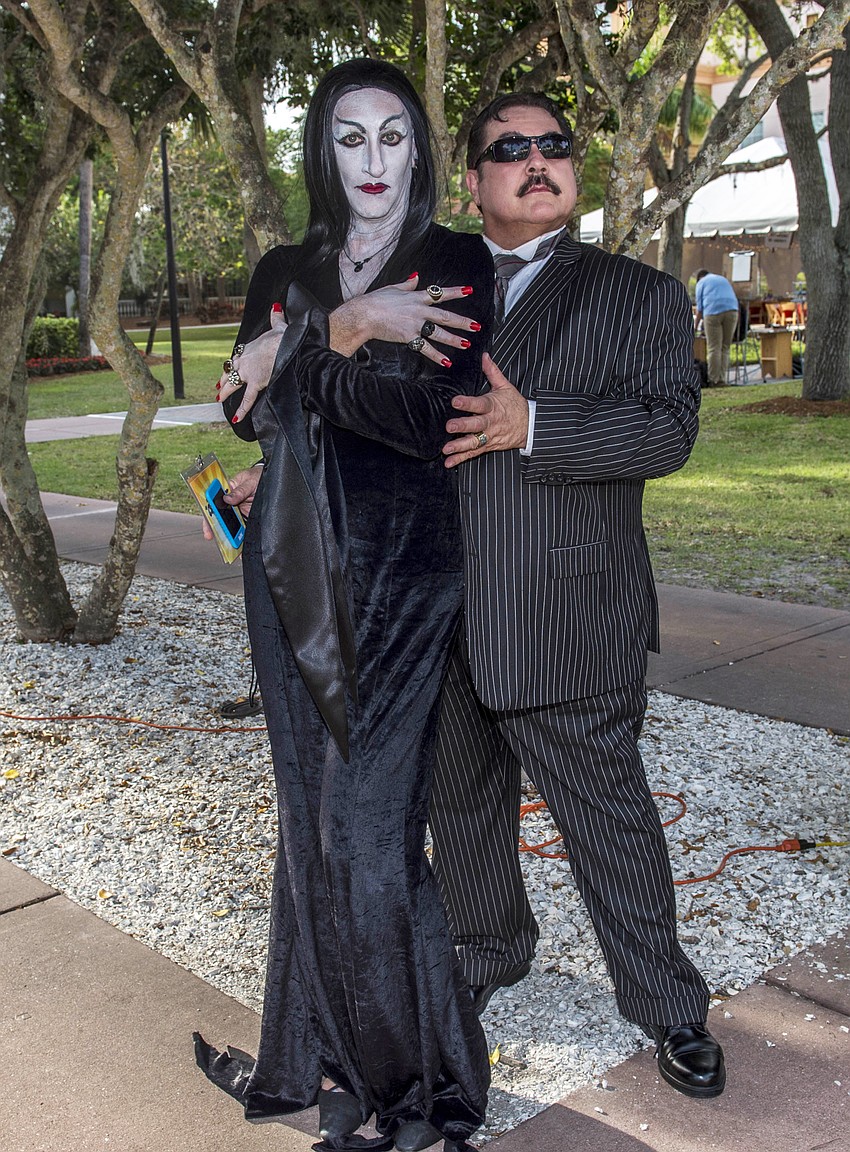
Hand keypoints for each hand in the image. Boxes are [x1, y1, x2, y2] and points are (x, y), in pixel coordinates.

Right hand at [201, 465, 262, 540]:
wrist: (271, 478)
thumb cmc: (258, 476)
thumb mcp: (249, 480)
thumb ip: (240, 490)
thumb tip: (228, 499)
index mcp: (227, 492)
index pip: (214, 504)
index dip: (209, 516)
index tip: (209, 525)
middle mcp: (232, 504)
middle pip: (221, 519)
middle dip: (219, 530)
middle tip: (219, 539)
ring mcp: (240, 512)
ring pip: (233, 526)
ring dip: (232, 536)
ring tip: (232, 547)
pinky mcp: (249, 518)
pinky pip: (245, 529)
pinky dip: (244, 538)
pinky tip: (243, 546)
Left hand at [217, 304, 287, 423]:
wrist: (287, 346)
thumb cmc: (284, 337)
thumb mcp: (278, 325)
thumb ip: (275, 318)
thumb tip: (276, 308)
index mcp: (248, 348)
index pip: (237, 357)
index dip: (233, 363)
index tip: (230, 367)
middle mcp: (244, 360)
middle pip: (230, 371)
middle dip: (224, 378)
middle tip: (218, 385)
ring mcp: (248, 373)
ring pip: (233, 384)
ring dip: (225, 392)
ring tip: (219, 399)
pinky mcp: (256, 383)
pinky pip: (247, 399)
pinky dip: (242, 410)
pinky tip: (235, 418)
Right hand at [329, 274, 479, 363]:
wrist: (364, 314)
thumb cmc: (375, 301)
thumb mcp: (393, 288)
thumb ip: (408, 283)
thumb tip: (416, 276)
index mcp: (416, 297)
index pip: (440, 293)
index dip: (455, 292)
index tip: (469, 291)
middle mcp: (419, 310)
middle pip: (445, 316)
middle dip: (462, 321)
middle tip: (476, 325)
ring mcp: (415, 324)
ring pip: (439, 332)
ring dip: (454, 339)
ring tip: (466, 344)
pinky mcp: (409, 337)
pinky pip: (426, 348)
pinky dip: (437, 356)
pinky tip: (446, 362)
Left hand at [442, 354, 528, 468]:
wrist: (530, 426)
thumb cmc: (515, 405)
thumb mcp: (505, 386)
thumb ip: (492, 372)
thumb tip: (484, 356)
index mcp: (493, 406)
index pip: (479, 404)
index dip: (467, 403)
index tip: (455, 401)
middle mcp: (491, 422)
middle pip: (476, 425)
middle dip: (463, 426)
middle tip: (449, 426)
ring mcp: (489, 436)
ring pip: (474, 442)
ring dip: (459, 446)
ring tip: (446, 449)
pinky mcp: (488, 446)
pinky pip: (473, 453)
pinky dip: (461, 459)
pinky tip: (449, 462)